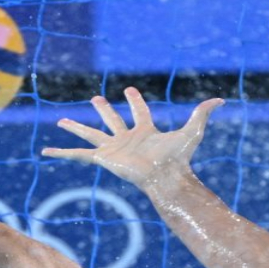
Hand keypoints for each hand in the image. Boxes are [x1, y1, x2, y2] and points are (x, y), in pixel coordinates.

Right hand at [42, 87, 223, 192]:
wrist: (164, 177)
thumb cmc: (178, 157)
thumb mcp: (192, 130)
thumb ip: (203, 113)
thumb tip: (222, 99)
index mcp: (145, 130)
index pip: (139, 111)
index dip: (135, 101)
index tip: (129, 90)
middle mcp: (127, 138)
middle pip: (111, 120)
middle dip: (104, 109)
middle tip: (95, 98)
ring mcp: (112, 148)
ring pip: (90, 133)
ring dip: (76, 127)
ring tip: (60, 120)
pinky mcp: (102, 158)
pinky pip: (77, 154)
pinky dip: (61, 153)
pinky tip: (46, 151)